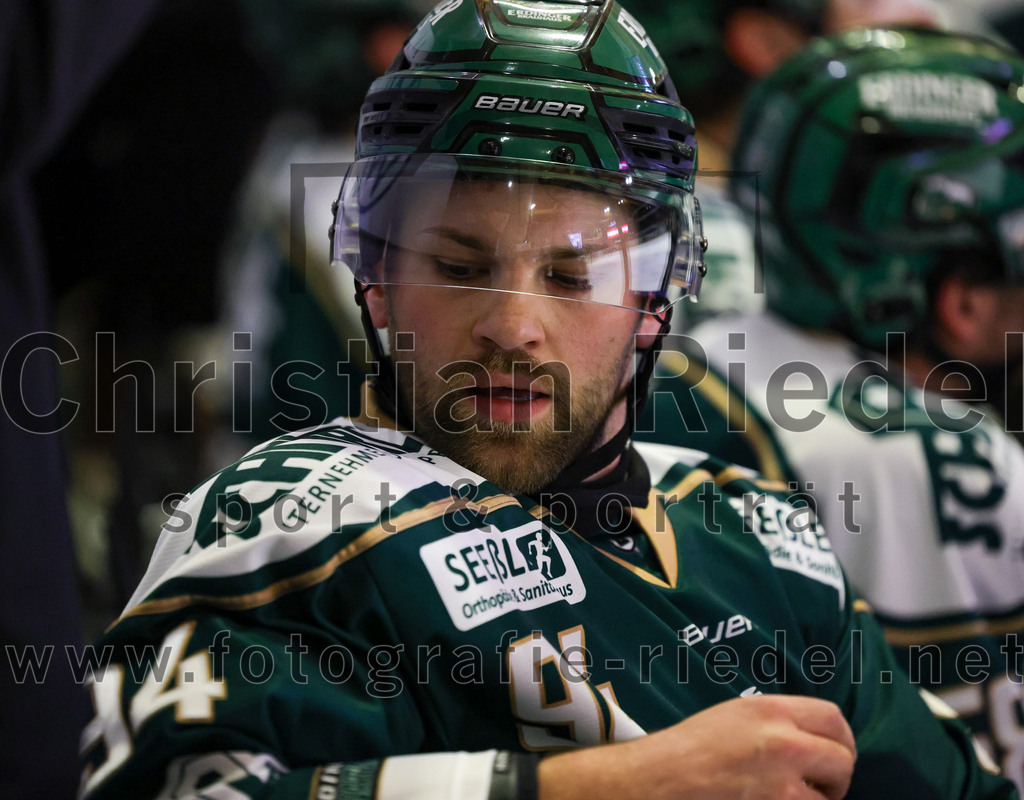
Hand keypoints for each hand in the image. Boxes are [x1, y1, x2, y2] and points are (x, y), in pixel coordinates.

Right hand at [539, 694, 856, 799]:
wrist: (657, 781)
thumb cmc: (687, 749)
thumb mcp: (734, 716)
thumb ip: (777, 723)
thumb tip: (813, 740)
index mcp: (771, 711)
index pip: (834, 719)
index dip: (842, 740)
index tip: (836, 754)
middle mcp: (784, 743)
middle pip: (843, 760)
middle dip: (835, 778)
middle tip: (818, 788)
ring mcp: (782, 785)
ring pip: (828, 799)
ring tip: (784, 798)